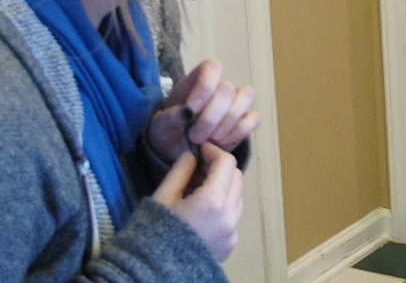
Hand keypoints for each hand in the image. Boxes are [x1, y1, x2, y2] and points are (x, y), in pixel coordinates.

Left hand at [148, 59, 259, 162]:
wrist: (175, 150)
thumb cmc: (168, 130)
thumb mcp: (160, 125)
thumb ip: (170, 117)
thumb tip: (186, 113)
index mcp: (198, 80)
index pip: (212, 67)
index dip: (205, 85)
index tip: (191, 109)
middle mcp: (219, 88)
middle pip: (228, 88)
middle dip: (212, 116)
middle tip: (195, 137)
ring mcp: (235, 103)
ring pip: (246, 97)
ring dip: (227, 122)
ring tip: (210, 140)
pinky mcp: (244, 121)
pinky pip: (253, 118)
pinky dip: (238, 132)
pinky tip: (222, 143)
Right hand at [153, 143, 243, 261]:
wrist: (152, 271)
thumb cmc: (152, 232)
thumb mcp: (164, 196)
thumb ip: (182, 170)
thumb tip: (193, 154)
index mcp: (212, 202)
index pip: (226, 163)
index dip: (214, 151)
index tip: (201, 149)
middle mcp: (229, 216)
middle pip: (236, 177)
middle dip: (220, 168)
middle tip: (198, 169)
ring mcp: (233, 232)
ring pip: (237, 196)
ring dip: (223, 186)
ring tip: (198, 190)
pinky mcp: (231, 244)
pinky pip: (234, 215)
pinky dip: (224, 205)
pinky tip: (203, 210)